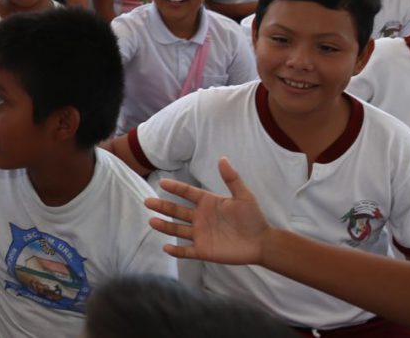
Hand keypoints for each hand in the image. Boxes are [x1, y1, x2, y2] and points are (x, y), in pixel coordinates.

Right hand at [144, 158, 270, 264]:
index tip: (162, 182)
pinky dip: (176, 251)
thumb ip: (232, 179)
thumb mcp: (244, 196)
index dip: (175, 188)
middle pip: (177, 211)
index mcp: (208, 203)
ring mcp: (201, 234)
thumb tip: (222, 158)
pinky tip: (166, 247)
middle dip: (162, 206)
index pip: (187, 193)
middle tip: (148, 202)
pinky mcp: (204, 250)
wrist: (262, 243)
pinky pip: (186, 251)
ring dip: (165, 226)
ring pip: (178, 229)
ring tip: (152, 221)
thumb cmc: (253, 218)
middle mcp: (200, 218)